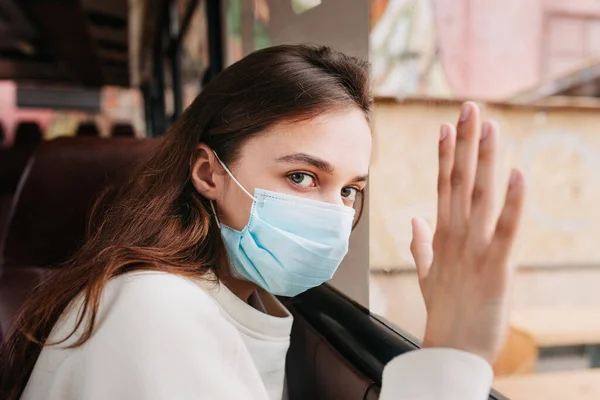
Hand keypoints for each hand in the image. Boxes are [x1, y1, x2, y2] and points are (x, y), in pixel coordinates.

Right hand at [410, 101, 525, 363]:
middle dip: (464, 141)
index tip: (447, 125)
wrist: (451, 351)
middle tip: (469, 106)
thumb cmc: (444, 312)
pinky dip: (513, 203)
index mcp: (442, 234)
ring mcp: (473, 248)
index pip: (442, 185)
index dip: (445, 153)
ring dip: (484, 159)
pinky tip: (518, 175)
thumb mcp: (428, 273)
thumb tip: (414, 218)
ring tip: (488, 125)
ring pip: (478, 195)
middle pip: (458, 179)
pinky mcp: (495, 267)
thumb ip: (421, 243)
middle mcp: (455, 234)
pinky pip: (505, 230)